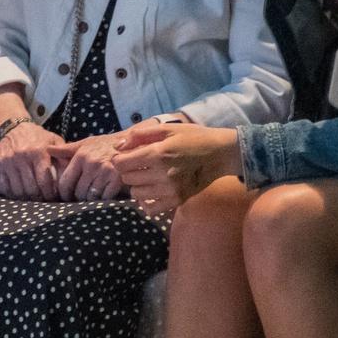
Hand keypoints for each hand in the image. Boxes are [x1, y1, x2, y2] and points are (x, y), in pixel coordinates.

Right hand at [0, 120, 61, 199]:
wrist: (14, 127)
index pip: (44, 180)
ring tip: (33, 199)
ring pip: (18, 190)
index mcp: (39, 151)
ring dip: (26, 198)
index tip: (53, 198)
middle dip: (39, 198)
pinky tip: (19, 195)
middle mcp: (22, 156)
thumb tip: (73, 174)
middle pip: (31, 188)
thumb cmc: (38, 137)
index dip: (50, 194)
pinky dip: (12, 195)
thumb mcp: (54, 141)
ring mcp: (8, 161)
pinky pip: (4, 186)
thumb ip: (64, 155)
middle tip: (44, 200)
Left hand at [54, 132, 128, 200]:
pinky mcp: (118, 180)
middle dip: (79, 196)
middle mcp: (92, 164)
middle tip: (82, 195)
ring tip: (94, 192)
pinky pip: (105, 198)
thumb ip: (66, 149)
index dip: (64, 193)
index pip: (65, 182)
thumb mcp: (85, 144)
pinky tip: (105, 191)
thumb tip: (47, 149)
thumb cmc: (105, 145)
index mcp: (81, 156)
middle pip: (78, 192)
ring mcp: (105, 172)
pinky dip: (104, 198)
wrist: (132, 143)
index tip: (66, 196)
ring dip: (91, 198)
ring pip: (91, 197)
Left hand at [112, 122, 238, 210]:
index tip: (126, 156)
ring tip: (148, 176)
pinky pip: (151, 209)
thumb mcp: (167, 129)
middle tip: (139, 164)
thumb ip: (139, 135)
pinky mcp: (177, 200)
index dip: (119, 159)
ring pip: (136, 193)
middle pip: (127, 178)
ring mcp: (170, 190)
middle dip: (128, 171)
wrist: (220, 153)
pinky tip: (153, 192)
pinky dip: (147, 202)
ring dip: (137, 185)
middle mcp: (162, 174)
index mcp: (157, 154)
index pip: (122, 164)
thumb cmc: (192, 137)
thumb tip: (117, 146)